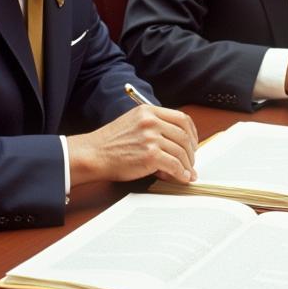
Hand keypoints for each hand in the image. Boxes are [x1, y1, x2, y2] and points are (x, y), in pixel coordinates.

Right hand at [67, 104, 197, 187]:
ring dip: (187, 164)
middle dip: (191, 151)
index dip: (192, 132)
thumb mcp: (133, 122)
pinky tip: (182, 177)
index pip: (181, 118)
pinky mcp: (150, 155)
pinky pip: (174, 165)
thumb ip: (155, 126)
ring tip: (187, 172)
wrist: (94, 154)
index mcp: (148, 111)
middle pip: (184, 135)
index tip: (193, 142)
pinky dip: (181, 173)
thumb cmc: (111, 142)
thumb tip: (176, 143)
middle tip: (191, 160)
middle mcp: (151, 121)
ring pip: (181, 151)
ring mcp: (151, 138)